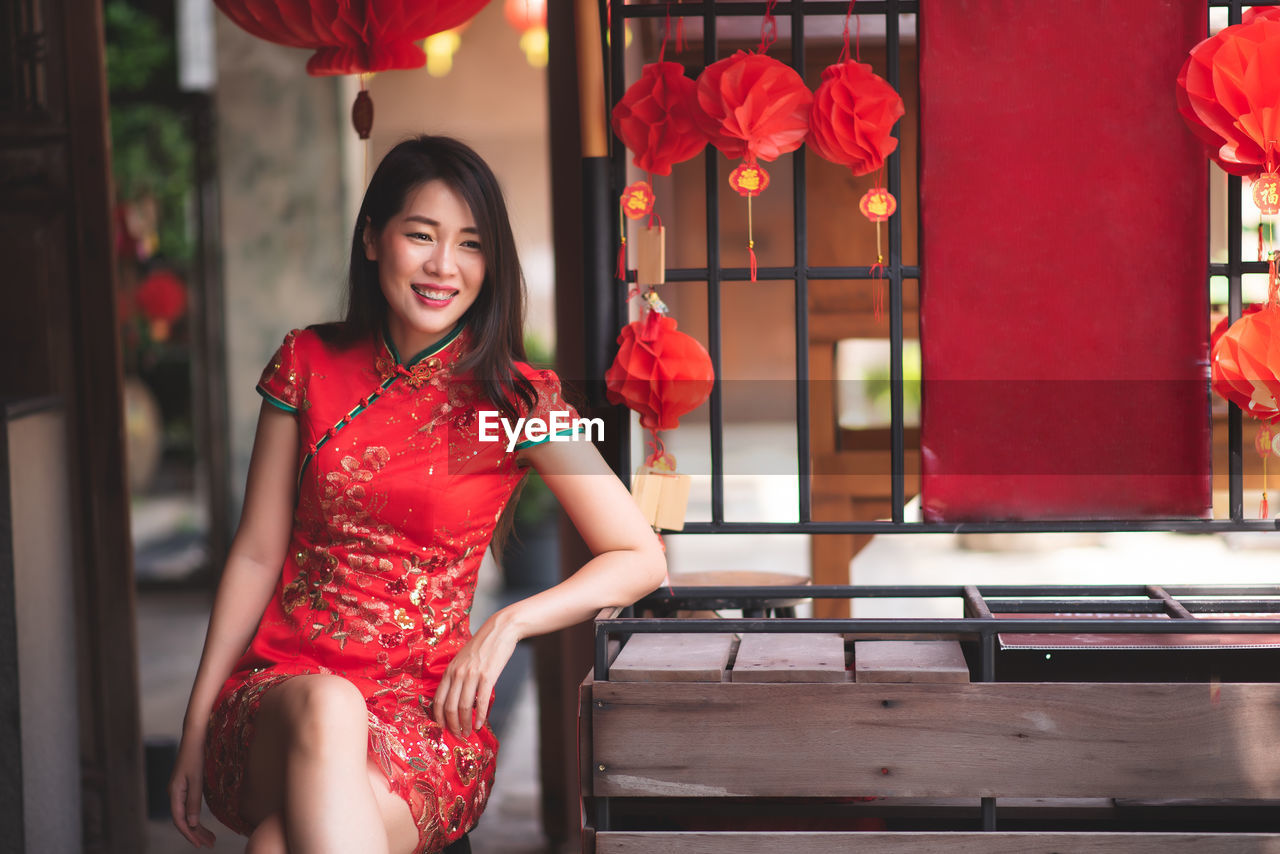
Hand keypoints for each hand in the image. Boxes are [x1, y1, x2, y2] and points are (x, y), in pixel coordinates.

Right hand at [169, 730, 215, 847]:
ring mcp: (179, 790)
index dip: (190, 834)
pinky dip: (196, 816)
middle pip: (183, 820)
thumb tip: (191, 823)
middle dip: (195, 834)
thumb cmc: (196, 755)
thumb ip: (194, 802)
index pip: (179, 821)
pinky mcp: (186, 785)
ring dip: (197, 827)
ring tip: (210, 838)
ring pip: (186, 814)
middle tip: (209, 844)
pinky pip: (189, 806)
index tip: (200, 845)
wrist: (195, 736)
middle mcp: (175, 793)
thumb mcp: (197, 779)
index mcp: (175, 793)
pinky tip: (203, 823)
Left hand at [434, 614, 519, 737]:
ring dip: (465, 724)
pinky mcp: (487, 676)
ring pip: (464, 707)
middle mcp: (458, 673)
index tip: (442, 728)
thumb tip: (457, 699)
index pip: (438, 699)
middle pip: (450, 707)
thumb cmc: (483, 646)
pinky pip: (481, 702)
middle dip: (452, 725)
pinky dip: (481, 716)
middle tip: (457, 735)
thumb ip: (457, 677)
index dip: (438, 717)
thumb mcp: (463, 659)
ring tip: (468, 732)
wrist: (500, 630)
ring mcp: (472, 675)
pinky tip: (481, 723)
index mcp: (450, 670)